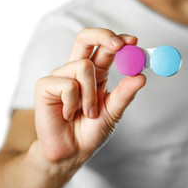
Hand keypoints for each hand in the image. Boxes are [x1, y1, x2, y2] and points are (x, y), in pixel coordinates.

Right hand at [34, 28, 145, 167]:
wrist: (71, 152)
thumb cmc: (91, 131)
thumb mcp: (113, 111)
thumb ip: (125, 94)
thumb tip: (142, 76)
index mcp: (95, 73)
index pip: (104, 47)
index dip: (118, 39)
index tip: (134, 41)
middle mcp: (77, 70)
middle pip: (85, 37)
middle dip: (103, 36)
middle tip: (119, 46)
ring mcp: (60, 76)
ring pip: (83, 66)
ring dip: (90, 95)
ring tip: (87, 113)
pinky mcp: (45, 86)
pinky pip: (67, 85)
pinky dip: (73, 103)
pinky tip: (68, 115)